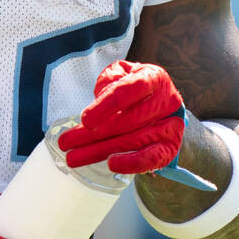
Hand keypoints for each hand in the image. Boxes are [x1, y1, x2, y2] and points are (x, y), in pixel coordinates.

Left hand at [57, 60, 186, 172]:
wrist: (161, 103)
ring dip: (100, 150)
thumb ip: (109, 80)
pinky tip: (110, 164)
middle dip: (94, 134)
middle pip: (129, 120)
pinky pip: (152, 158)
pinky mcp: (170, 147)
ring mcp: (172, 125)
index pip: (132, 89)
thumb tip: (99, 97)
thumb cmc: (135, 87)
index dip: (108, 104)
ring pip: (134, 141)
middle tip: (66, 143)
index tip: (85, 119)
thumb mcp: (121, 74)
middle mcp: (167, 101)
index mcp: (154, 77)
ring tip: (74, 157)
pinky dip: (132, 163)